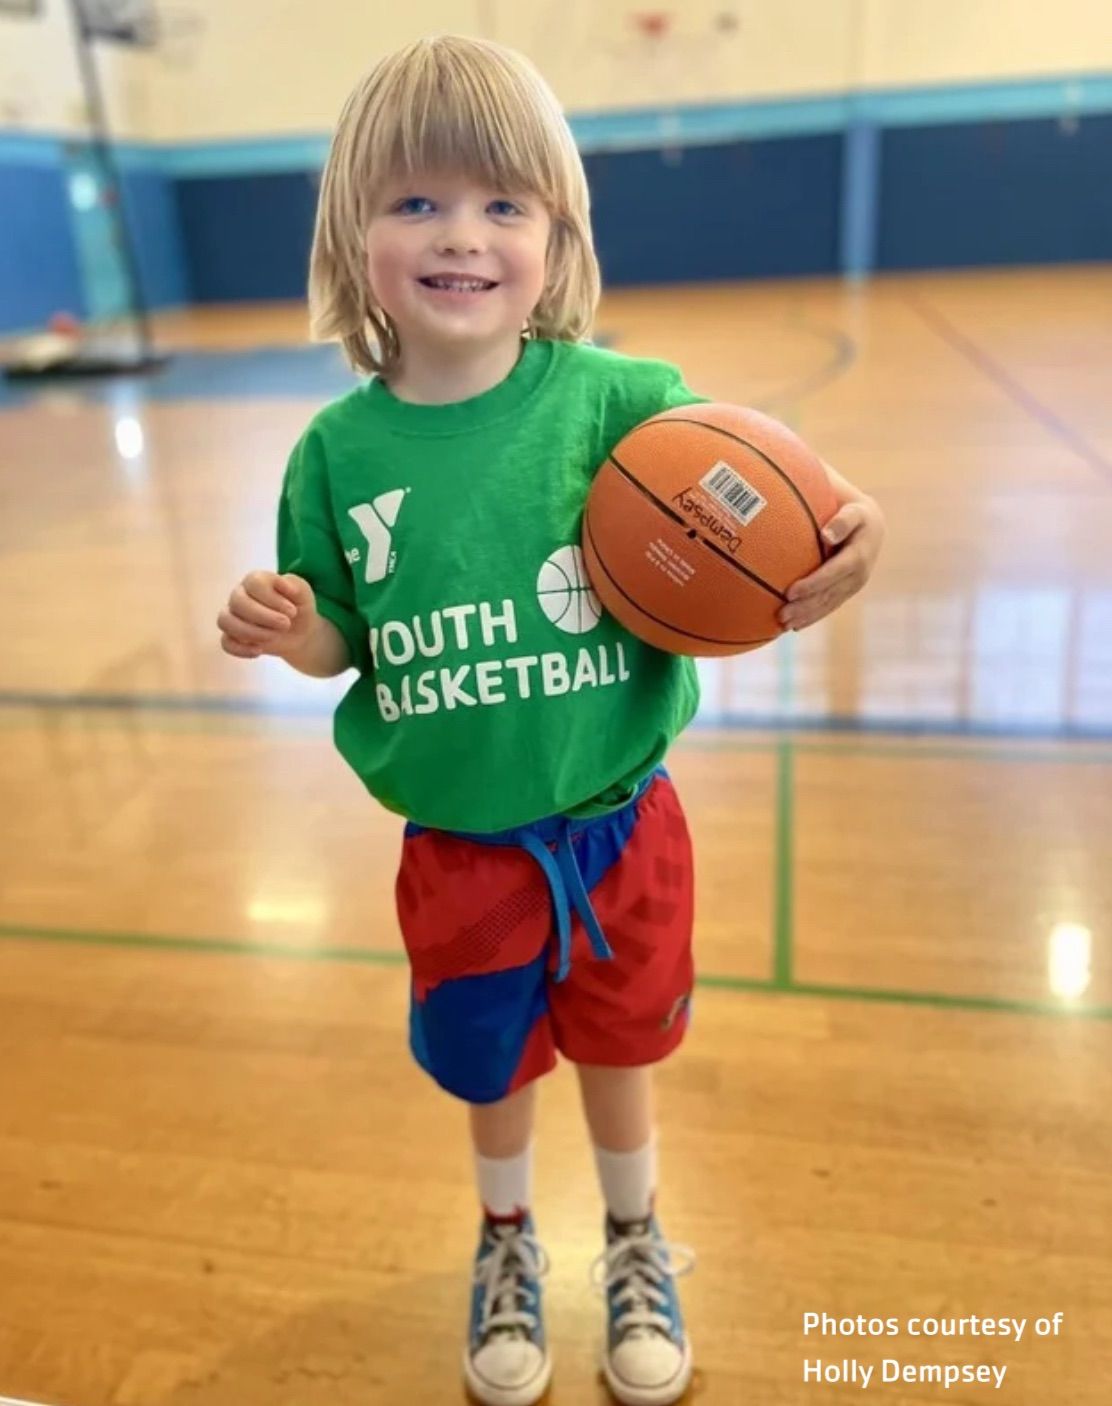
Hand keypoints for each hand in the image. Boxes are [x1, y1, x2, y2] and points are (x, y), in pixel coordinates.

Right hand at [217, 571, 317, 658]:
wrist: (300, 632)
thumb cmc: (298, 607)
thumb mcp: (303, 592)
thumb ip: (294, 584)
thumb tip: (285, 584)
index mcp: (255, 580)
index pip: (253, 582)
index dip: (273, 598)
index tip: (292, 611)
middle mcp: (239, 595)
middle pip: (237, 601)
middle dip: (264, 616)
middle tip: (286, 624)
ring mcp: (233, 616)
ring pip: (226, 621)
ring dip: (251, 632)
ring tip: (273, 637)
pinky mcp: (232, 637)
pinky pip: (226, 642)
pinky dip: (241, 649)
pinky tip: (259, 650)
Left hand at [778, 498, 884, 630]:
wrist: (871, 526)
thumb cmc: (854, 513)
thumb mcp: (854, 511)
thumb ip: (843, 521)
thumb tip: (826, 535)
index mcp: (859, 556)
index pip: (834, 573)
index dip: (813, 584)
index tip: (790, 593)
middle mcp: (858, 576)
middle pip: (829, 595)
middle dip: (805, 607)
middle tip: (781, 615)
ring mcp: (853, 586)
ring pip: (828, 605)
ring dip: (806, 616)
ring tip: (783, 624)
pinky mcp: (847, 592)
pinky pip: (829, 606)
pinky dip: (812, 617)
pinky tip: (795, 626)